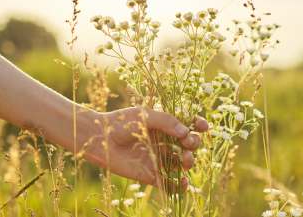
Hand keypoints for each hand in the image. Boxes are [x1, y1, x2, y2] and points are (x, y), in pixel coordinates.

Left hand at [84, 107, 208, 189]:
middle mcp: (164, 142)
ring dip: (188, 162)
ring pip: (181, 163)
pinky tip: (182, 184)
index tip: (203, 127)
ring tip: (184, 160)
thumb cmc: (120, 122)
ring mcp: (158, 158)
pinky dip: (177, 186)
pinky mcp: (149, 174)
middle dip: (193, 144)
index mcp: (165, 126)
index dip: (198, 126)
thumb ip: (166, 122)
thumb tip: (186, 132)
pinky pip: (167, 183)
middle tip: (187, 144)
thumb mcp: (144, 116)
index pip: (187, 125)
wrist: (99, 139)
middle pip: (188, 145)